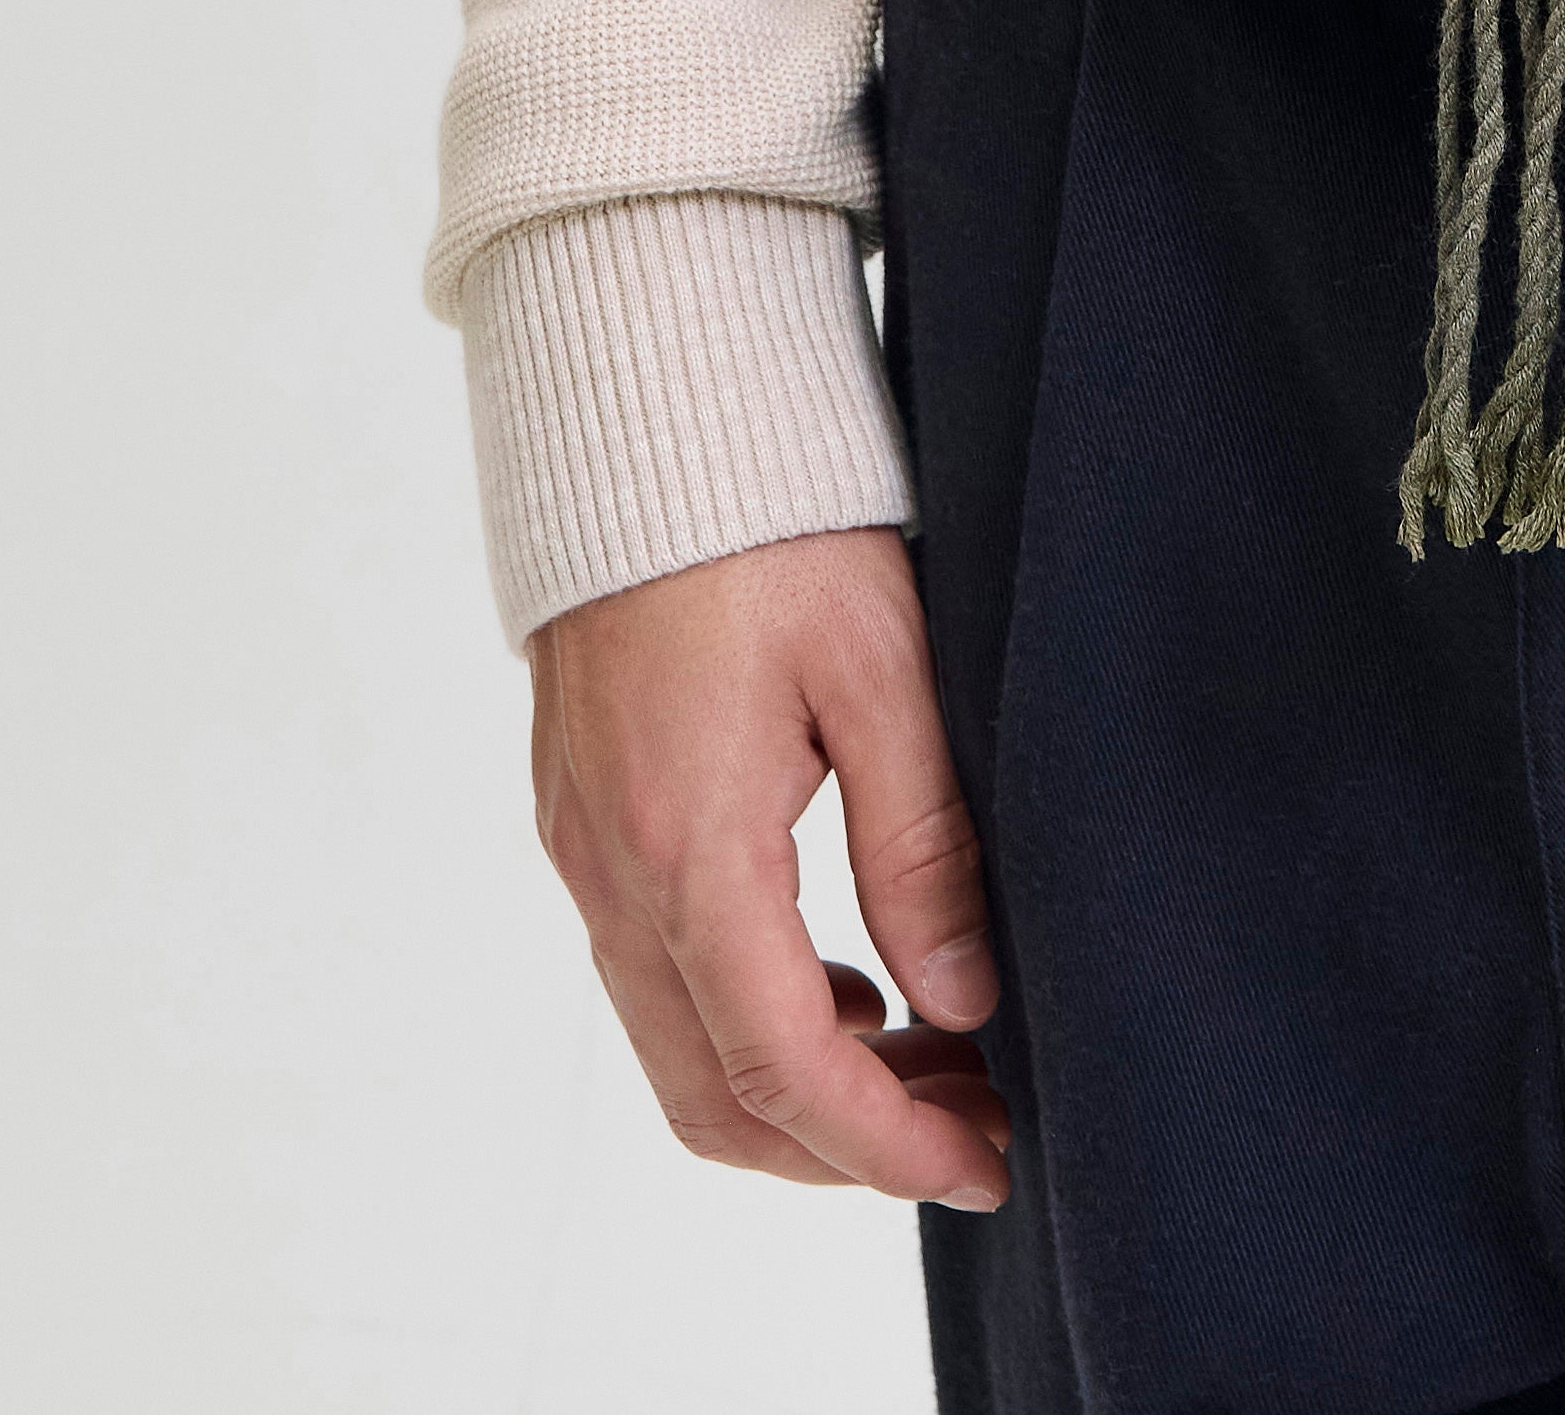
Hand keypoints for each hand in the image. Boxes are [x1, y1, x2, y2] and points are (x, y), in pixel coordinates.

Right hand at [530, 526, 1011, 1218]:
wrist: (640, 400)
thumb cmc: (767, 509)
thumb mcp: (881, 663)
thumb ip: (921, 842)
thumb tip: (963, 997)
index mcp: (690, 842)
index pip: (782, 1065)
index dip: (884, 1143)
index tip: (981, 1163)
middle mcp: (614, 870)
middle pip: (713, 1094)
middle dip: (844, 1144)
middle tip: (973, 1124)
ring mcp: (585, 847)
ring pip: (678, 1045)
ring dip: (796, 1084)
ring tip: (930, 1053)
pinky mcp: (583, 815)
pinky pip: (654, 971)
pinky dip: (746, 1013)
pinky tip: (843, 973)